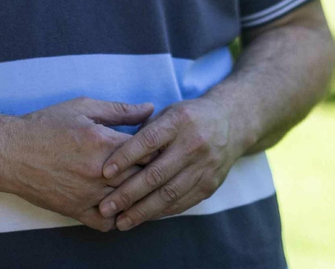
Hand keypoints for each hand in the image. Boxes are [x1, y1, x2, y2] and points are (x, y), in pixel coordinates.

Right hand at [0, 97, 152, 231]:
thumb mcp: (82, 108)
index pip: (149, 151)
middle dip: (152, 173)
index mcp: (103, 142)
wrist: (10, 152)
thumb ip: (119, 110)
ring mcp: (88, 194)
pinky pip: (106, 223)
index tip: (158, 147)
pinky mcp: (76, 210)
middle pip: (143, 178)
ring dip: (137, 195)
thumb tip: (148, 109)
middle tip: (156, 167)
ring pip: (128, 201)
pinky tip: (118, 204)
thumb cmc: (45, 126)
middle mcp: (99, 172)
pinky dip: (117, 217)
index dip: (158, 149)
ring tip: (141, 186)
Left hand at [96, 97, 245, 230]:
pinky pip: (182, 203)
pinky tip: (143, 218)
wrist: (231, 123)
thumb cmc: (188, 118)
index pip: (148, 141)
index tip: (104, 172)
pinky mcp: (210, 185)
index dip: (125, 157)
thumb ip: (145, 131)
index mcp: (179, 121)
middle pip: (156, 174)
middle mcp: (193, 144)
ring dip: (142, 211)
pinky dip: (160, 212)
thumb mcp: (168, 113)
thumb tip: (117, 152)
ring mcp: (204, 167)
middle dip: (128, 194)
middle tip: (106, 207)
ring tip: (120, 222)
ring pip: (169, 194)